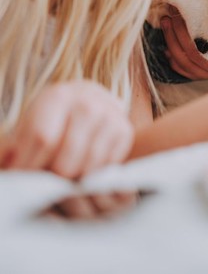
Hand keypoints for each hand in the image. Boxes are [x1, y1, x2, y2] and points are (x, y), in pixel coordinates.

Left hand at [0, 81, 133, 178]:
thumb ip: (12, 147)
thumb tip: (8, 173)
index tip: (23, 180)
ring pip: (88, 167)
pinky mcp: (125, 130)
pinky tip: (82, 173)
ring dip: (72, 182)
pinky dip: (92, 177)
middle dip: (51, 179)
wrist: (89, 101)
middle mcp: (89, 102)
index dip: (29, 165)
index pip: (43, 138)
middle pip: (67, 159)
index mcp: (58, 95)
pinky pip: (106, 168)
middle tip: (44, 184)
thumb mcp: (29, 125)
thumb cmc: (53, 119)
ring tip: (62, 181)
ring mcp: (111, 116)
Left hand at [161, 11, 207, 82]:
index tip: (181, 13)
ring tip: (166, 28)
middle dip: (175, 36)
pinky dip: (180, 64)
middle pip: (191, 58)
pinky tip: (172, 53)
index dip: (188, 32)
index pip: (205, 49)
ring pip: (190, 67)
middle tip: (168, 16)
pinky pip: (196, 75)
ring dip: (173, 47)